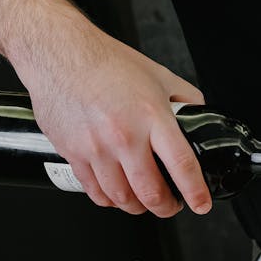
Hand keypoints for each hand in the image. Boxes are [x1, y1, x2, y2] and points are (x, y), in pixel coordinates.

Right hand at [19, 27, 211, 216]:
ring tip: (145, 201)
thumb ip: (185, 99)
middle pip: (151, 192)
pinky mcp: (72, 152)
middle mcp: (124, 135)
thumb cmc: (107, 62)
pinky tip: (118, 194)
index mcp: (151, 117)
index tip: (201, 204)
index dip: (195, 191)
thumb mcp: (160, 76)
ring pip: (122, 198)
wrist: (59, 52)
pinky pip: (95, 191)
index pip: (181, 164)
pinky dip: (110, 200)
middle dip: (166, 207)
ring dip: (138, 207)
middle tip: (171, 205)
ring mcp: (96, 147)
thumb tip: (199, 116)